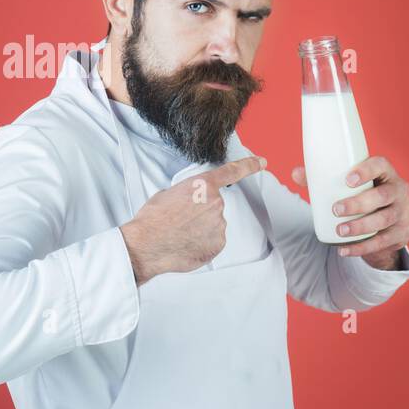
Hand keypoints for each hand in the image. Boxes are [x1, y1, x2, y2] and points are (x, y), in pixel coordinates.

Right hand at [120, 155, 267, 284]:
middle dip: (200, 211)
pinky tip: (186, 244)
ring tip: (180, 233)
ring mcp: (219, 225)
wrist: (146, 246)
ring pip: (214, 224)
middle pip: (214, 205)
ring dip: (201, 228)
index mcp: (202, 186)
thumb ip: (189, 193)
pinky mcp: (218, 244)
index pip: (232, 171)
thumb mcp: (168, 193)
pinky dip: (202, 243)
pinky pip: (213, 241)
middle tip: (180, 219)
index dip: (250, 165)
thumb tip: (192, 201)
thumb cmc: (152, 220)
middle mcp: (215, 203)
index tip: (262, 162)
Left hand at [291, 156, 408, 267]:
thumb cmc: (367, 196)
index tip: (348, 180)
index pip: (381, 165)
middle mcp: (400, 191)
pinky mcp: (403, 233)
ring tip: (340, 231)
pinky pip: (383, 242)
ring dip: (360, 226)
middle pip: (383, 195)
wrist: (392, 222)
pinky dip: (362, 248)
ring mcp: (404, 213)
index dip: (366, 171)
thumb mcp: (352, 187)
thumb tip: (296, 174)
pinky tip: (345, 249)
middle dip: (359, 203)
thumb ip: (325, 180)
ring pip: (384, 220)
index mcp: (387, 174)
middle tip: (336, 210)